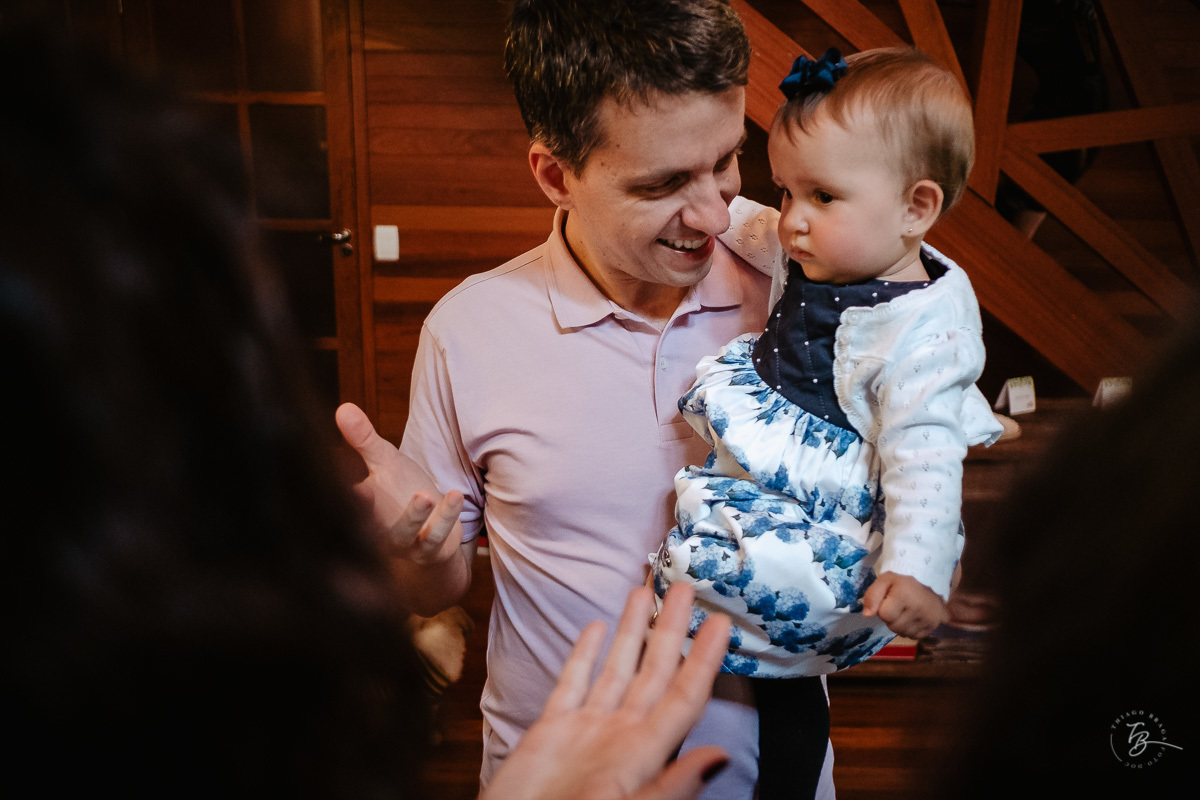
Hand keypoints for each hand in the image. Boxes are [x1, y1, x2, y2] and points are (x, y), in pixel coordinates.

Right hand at [335, 402, 462, 566]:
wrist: (434, 529)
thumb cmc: (403, 492)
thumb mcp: (385, 462)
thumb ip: (364, 439)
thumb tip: (342, 408)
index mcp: (362, 508)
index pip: (344, 503)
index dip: (337, 497)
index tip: (331, 483)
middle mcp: (378, 530)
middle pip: (368, 525)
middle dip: (366, 512)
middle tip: (363, 494)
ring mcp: (404, 543)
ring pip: (403, 535)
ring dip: (413, 517)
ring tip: (424, 496)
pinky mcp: (430, 550)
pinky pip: (437, 538)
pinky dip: (446, 518)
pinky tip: (454, 495)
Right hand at [482, 585, 732, 799]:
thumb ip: (669, 789)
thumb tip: (719, 758)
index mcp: (643, 755)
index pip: (684, 697)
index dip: (705, 661)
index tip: (723, 623)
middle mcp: (620, 736)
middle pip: (655, 672)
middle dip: (671, 629)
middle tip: (685, 586)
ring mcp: (586, 732)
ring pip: (617, 669)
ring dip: (633, 631)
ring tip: (644, 591)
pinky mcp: (551, 732)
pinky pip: (573, 684)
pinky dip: (584, 655)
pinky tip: (596, 629)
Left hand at [862, 572, 947, 639]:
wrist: (930, 581)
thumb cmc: (904, 580)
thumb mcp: (885, 580)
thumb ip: (872, 595)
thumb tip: (866, 614)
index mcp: (904, 596)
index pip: (884, 615)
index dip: (883, 608)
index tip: (890, 600)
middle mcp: (918, 610)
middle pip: (893, 626)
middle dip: (891, 618)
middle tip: (898, 606)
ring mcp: (927, 620)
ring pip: (903, 633)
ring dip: (900, 625)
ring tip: (905, 612)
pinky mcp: (933, 628)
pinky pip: (914, 636)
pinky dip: (910, 629)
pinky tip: (913, 618)